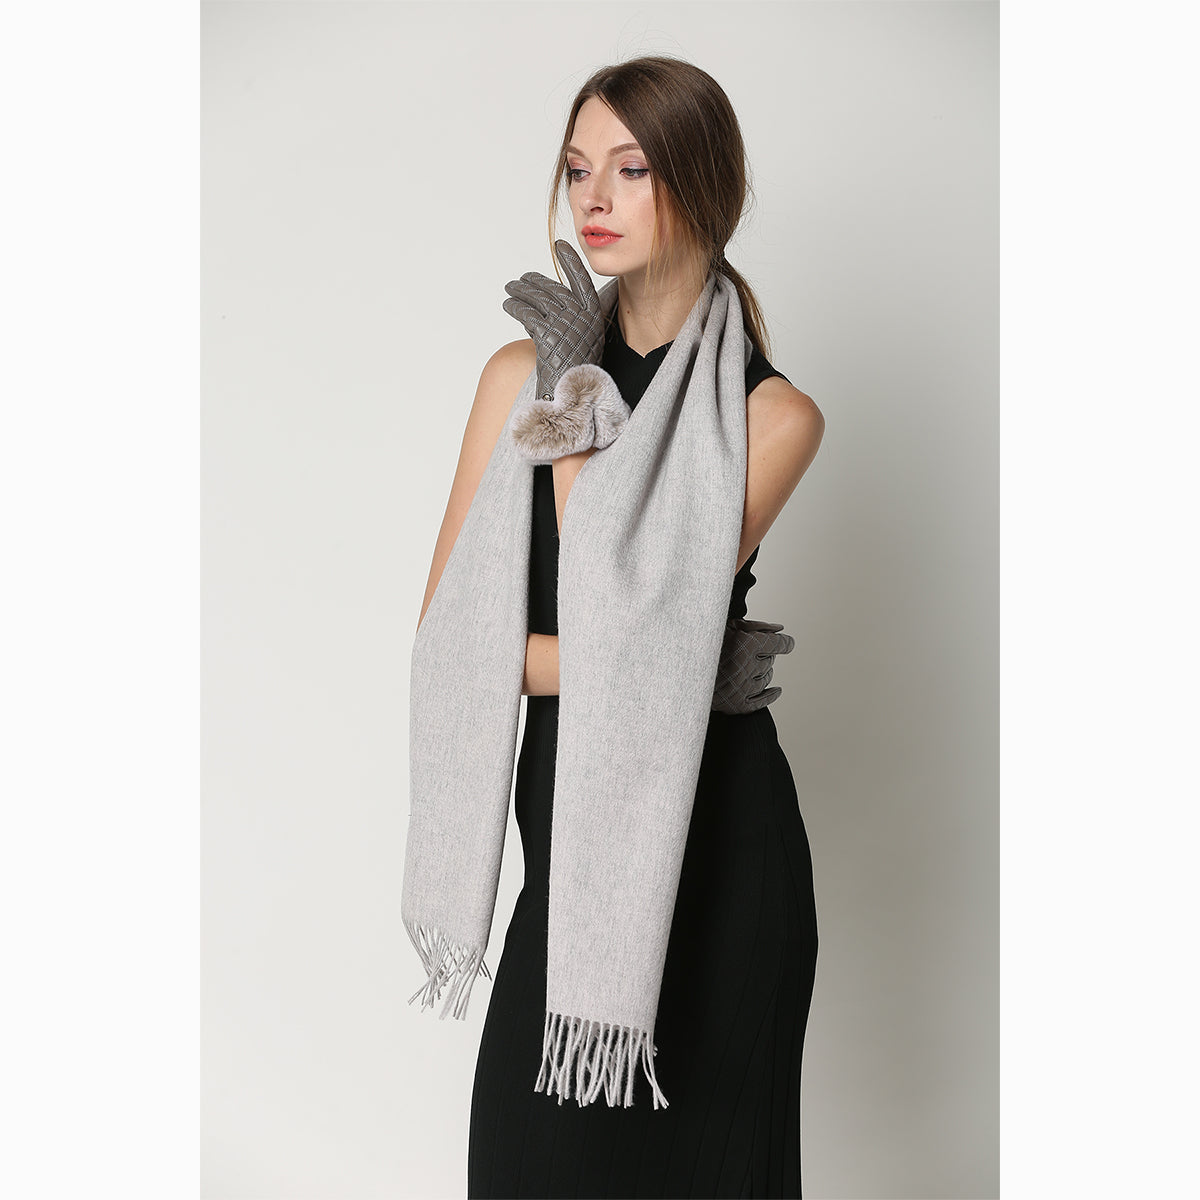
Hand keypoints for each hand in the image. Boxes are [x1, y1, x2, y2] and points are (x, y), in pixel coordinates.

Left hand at [502, 239, 606, 401]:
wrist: (572, 395)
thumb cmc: (576, 370)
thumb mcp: (583, 339)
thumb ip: (571, 318)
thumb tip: (546, 301)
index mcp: (593, 316)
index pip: (581, 280)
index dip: (571, 261)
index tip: (560, 245)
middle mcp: (581, 316)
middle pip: (552, 289)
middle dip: (533, 282)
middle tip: (519, 280)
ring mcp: (564, 324)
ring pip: (537, 298)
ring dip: (520, 292)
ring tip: (509, 290)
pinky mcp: (547, 334)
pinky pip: (526, 313)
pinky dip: (515, 307)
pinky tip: (508, 305)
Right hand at [711, 618, 795, 714]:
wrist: (677, 670)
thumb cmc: (702, 642)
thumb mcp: (727, 626)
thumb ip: (755, 626)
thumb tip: (780, 629)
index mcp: (745, 645)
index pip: (779, 644)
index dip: (784, 643)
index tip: (786, 643)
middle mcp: (746, 667)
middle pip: (771, 660)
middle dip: (765, 654)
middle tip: (749, 651)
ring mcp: (742, 688)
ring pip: (767, 678)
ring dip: (763, 671)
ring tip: (748, 665)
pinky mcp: (737, 705)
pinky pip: (762, 701)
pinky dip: (771, 695)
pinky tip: (776, 690)